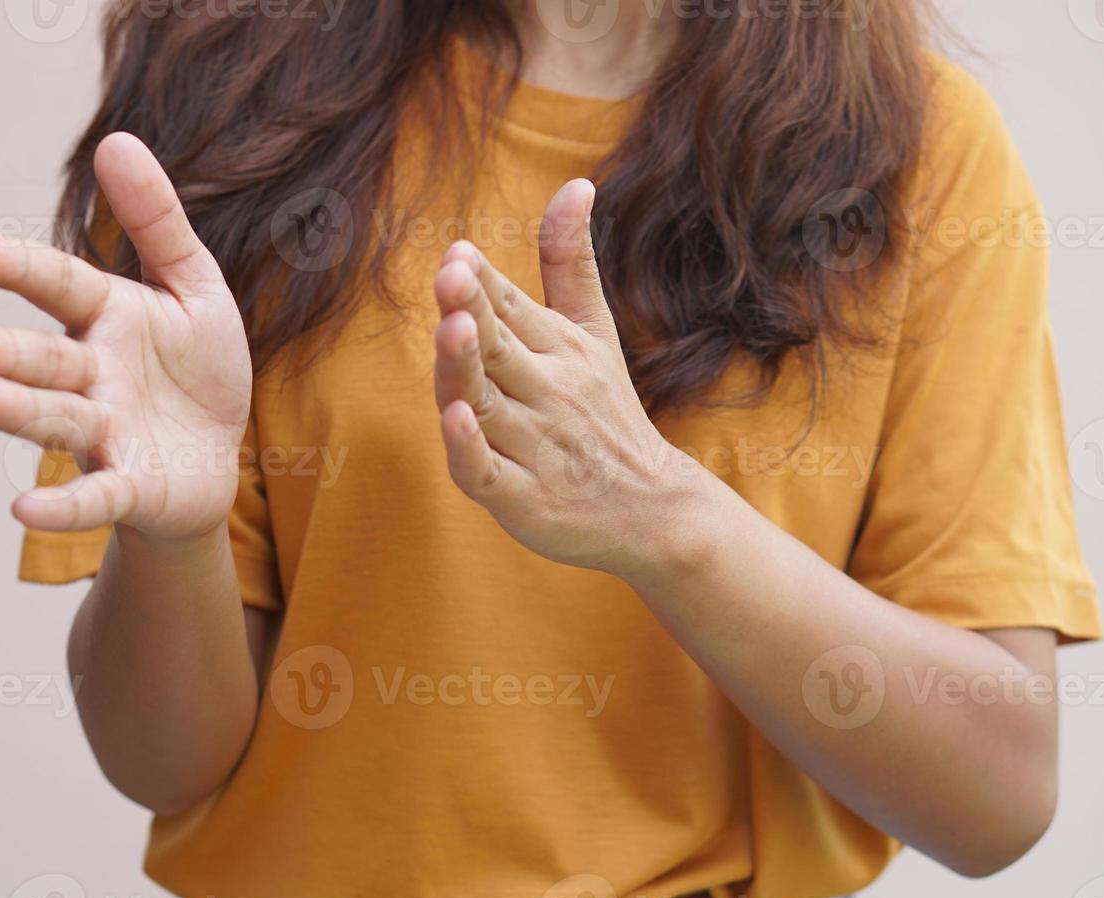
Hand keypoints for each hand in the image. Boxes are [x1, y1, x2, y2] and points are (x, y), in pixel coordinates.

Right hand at [0, 133, 250, 539]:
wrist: (218, 456)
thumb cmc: (197, 369)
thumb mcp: (193, 288)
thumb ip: (157, 222)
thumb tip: (115, 140)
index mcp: (106, 319)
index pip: (59, 286)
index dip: (18, 266)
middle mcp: (93, 376)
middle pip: (45, 361)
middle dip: (7, 353)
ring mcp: (107, 434)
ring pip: (58, 421)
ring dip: (21, 413)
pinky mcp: (129, 486)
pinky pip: (95, 495)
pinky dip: (63, 506)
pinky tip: (23, 512)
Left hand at [432, 179, 707, 578]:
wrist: (652, 509)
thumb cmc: (607, 413)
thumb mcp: (595, 331)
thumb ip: (571, 261)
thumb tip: (575, 182)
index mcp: (561, 349)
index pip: (512, 308)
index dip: (483, 283)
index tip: (459, 253)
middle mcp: (548, 393)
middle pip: (499, 348)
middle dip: (474, 312)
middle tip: (452, 275)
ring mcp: (534, 447)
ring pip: (488, 403)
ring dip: (468, 367)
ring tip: (453, 328)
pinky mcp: (522, 498)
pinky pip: (487, 471)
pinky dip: (471, 448)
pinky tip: (455, 419)